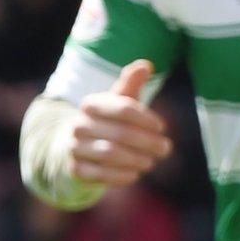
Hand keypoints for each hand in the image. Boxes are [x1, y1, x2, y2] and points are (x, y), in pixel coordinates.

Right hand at [69, 60, 169, 187]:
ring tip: (151, 162)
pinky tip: (135, 174)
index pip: (124, 108)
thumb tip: (145, 64)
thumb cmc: (108, 121)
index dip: (147, 119)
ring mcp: (74, 147)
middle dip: (148, 142)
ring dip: (136, 159)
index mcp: (91, 104)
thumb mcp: (119, 101)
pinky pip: (99, 174)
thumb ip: (131, 84)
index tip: (162, 128)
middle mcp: (78, 124)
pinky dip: (121, 175)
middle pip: (120, 133)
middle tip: (166, 149)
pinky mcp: (74, 169)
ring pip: (110, 154)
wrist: (78, 148)